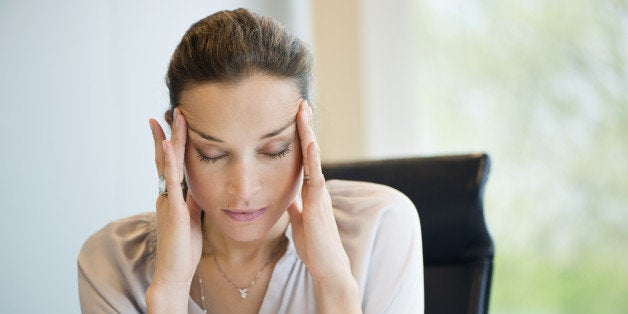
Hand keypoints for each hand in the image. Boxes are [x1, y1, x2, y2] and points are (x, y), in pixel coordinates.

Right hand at [146, 109, 202, 310]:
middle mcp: (167, 194)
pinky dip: (168, 161)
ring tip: (171, 117)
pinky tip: (166, 145)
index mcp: (173, 196)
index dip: (171, 143)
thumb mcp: (192, 217)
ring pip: (168, 163)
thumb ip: (192, 200)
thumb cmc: (184, 248)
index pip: (172, 164)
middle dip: (167, 133)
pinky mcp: (174, 209)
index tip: (172, 122)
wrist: (175, 272)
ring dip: (170, 139)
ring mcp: (168, 200)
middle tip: (170, 110)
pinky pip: (170, 181)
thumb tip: (199, 185)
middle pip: (166, 157)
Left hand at [288, 101, 359, 312]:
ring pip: (314, 157)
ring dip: (308, 134)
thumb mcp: (299, 221)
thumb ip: (296, 206)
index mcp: (311, 191)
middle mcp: (317, 188)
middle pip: (311, 151)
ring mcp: (319, 194)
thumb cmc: (314, 247)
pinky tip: (309, 141)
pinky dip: (312, 157)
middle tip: (301, 102)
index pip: (305, 158)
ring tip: (304, 111)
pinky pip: (315, 176)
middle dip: (305, 127)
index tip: (295, 117)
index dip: (300, 137)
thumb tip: (288, 196)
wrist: (328, 268)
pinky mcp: (318, 204)